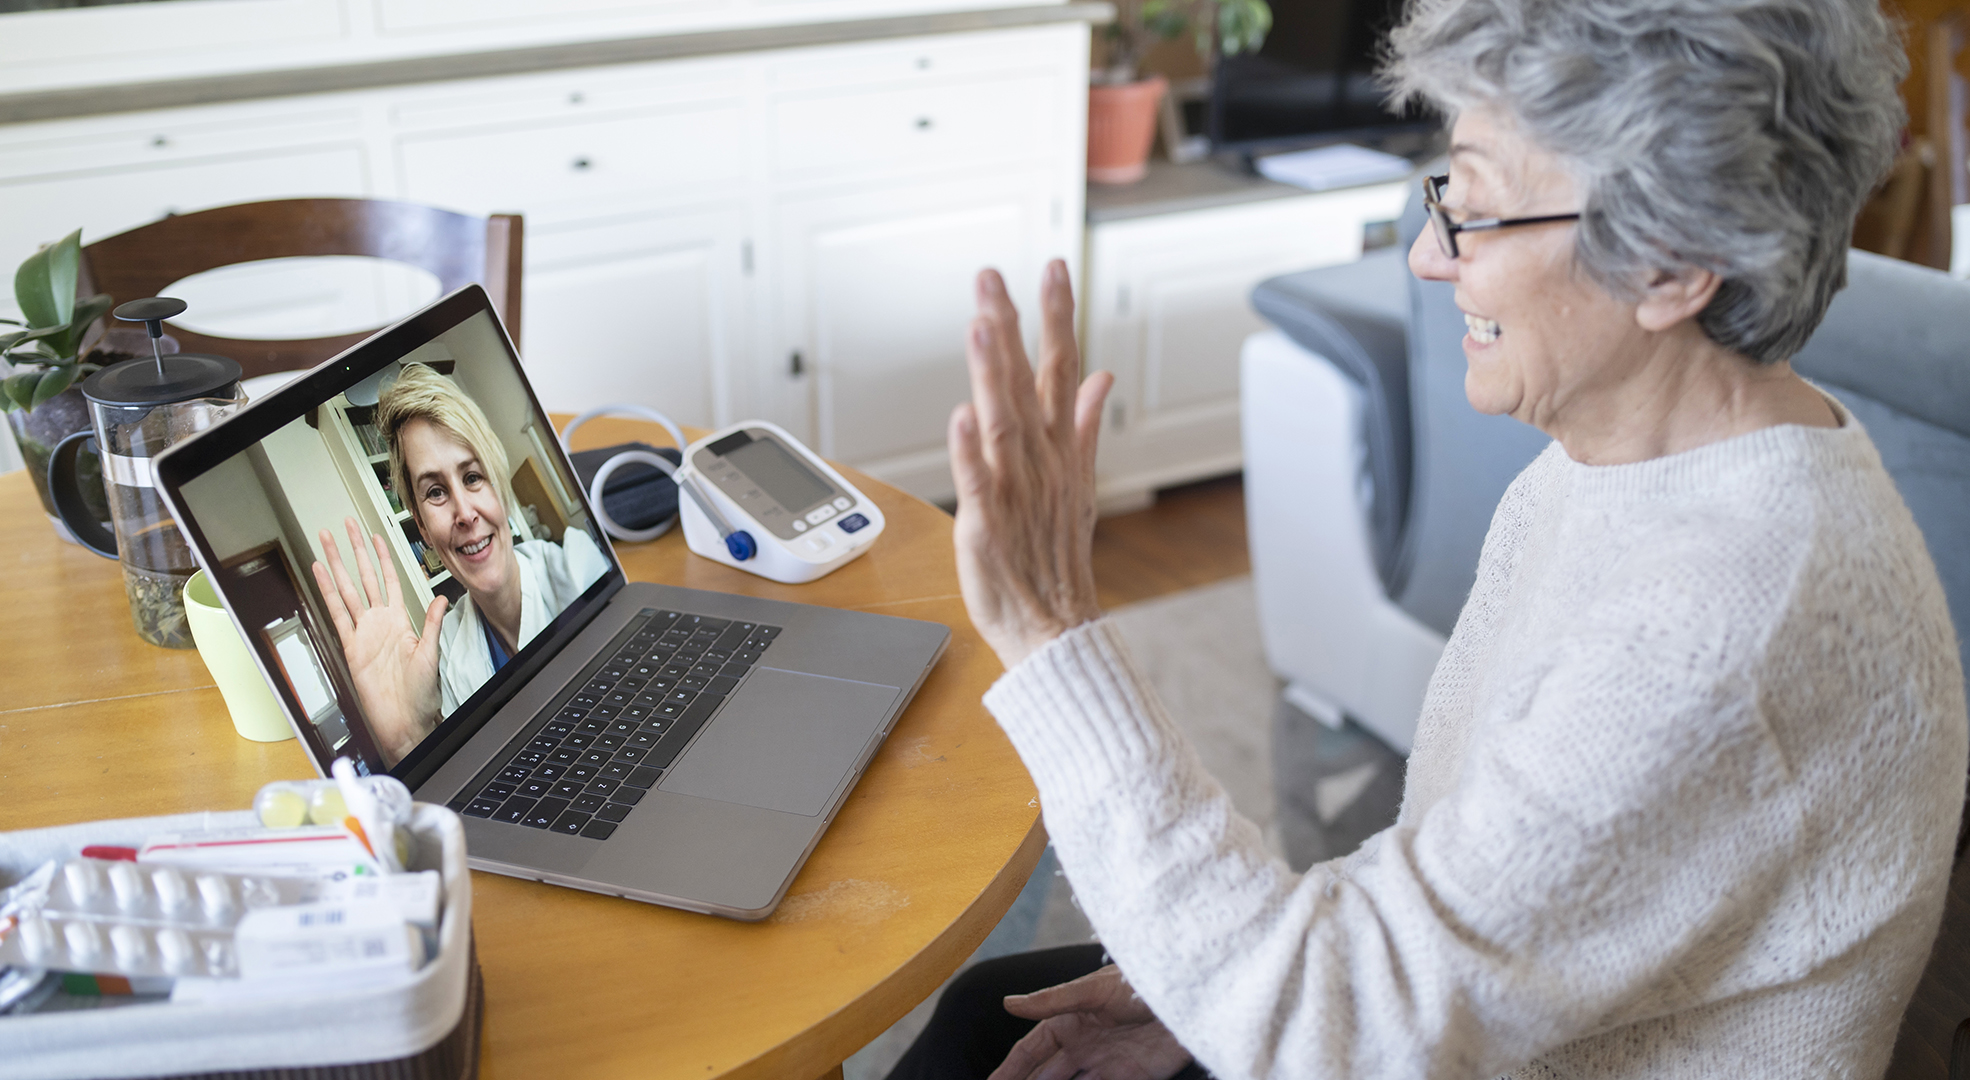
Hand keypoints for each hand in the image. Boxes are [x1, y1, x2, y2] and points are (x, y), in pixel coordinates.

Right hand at [311, 517, 447, 764]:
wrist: (404, 719)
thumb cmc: (420, 694)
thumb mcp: (431, 652)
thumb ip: (433, 623)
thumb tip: (441, 598)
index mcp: (400, 620)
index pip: (390, 579)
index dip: (384, 557)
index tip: (377, 535)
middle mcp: (379, 622)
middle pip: (365, 577)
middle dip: (355, 550)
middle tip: (346, 525)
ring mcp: (363, 632)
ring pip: (347, 589)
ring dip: (337, 563)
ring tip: (327, 540)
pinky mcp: (350, 645)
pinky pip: (337, 613)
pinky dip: (327, 591)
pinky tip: (320, 572)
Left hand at [949, 260, 1113, 668]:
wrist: (1054, 624)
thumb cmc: (1055, 556)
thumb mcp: (1079, 481)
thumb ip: (1083, 423)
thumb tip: (1101, 375)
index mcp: (1059, 448)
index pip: (1062, 368)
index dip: (1058, 317)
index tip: (1053, 268)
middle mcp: (1039, 461)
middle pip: (1027, 383)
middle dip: (1013, 327)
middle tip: (994, 279)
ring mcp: (1015, 490)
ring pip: (1002, 420)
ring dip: (993, 373)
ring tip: (983, 326)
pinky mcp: (988, 524)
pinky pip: (978, 482)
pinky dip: (969, 450)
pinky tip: (961, 414)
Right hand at [990, 963, 1193, 1079]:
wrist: (1190, 995)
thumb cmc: (1142, 981)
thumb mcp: (1094, 989)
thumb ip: (1052, 1000)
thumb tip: (1008, 1003)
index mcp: (1069, 1018)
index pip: (1030, 1050)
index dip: (1010, 1068)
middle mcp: (1083, 1043)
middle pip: (1044, 1074)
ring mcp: (1104, 1063)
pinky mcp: (1129, 1078)